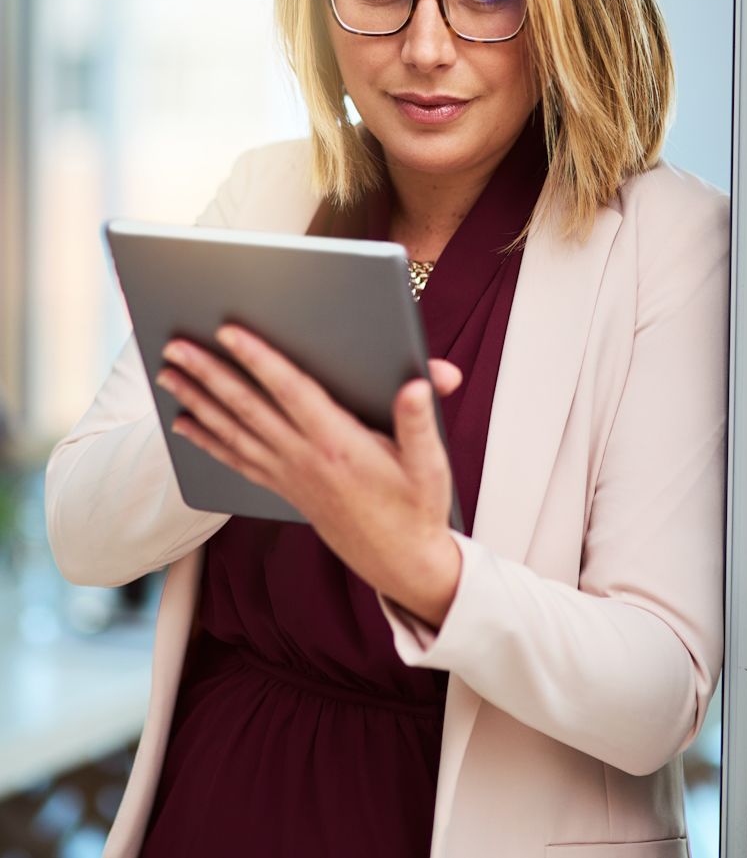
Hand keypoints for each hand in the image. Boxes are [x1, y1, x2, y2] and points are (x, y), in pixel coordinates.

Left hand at [155, 326, 463, 627]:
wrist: (400, 563)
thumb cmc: (416, 507)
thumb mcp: (430, 464)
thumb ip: (420, 421)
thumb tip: (420, 382)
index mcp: (338, 444)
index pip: (290, 390)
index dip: (258, 358)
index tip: (228, 331)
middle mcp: (304, 459)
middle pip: (247, 407)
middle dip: (208, 374)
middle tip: (175, 346)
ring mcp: (288, 476)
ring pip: (233, 432)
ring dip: (197, 401)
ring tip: (167, 376)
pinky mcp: (284, 489)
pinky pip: (236, 461)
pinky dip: (207, 441)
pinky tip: (185, 426)